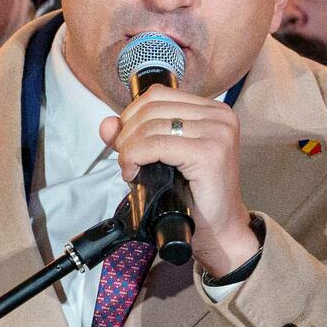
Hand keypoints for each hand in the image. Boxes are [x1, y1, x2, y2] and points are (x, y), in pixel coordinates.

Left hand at [100, 86, 257, 275]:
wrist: (219, 232)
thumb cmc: (194, 196)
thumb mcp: (162, 158)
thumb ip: (134, 137)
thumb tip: (107, 124)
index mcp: (212, 110)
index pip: (158, 94)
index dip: (132, 115)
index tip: (125, 141)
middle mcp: (219, 116)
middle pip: (152, 107)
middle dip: (127, 133)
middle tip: (125, 159)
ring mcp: (217, 132)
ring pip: (151, 126)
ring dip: (129, 148)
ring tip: (130, 169)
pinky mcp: (209, 153)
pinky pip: (156, 145)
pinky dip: (136, 157)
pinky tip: (134, 173)